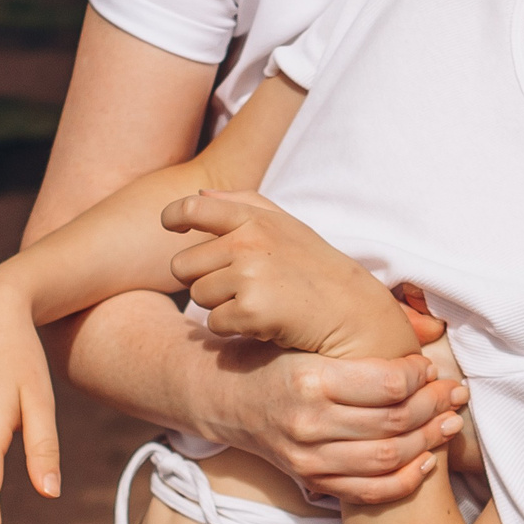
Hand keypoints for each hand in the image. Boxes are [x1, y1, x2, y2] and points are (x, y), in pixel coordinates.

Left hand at [163, 191, 418, 357]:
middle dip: (203, 280)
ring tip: (259, 303)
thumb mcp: (286, 227)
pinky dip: (234, 329)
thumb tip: (198, 195)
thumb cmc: (315, 269)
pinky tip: (264, 322)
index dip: (173, 216)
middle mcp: (249, 241)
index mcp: (255, 218)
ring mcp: (250, 275)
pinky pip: (214, 324)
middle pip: (182, 265)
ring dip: (221, 306)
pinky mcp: (251, 310)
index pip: (193, 208)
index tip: (170, 225)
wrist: (353, 312)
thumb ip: (241, 205)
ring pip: (197, 297)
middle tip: (240, 286)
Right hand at [213, 340, 472, 502]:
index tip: (430, 367)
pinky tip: (425, 462)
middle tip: (455, 393)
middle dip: (434, 406)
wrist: (226, 398)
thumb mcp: (306, 339)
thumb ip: (358, 342)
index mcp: (310, 378)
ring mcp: (308, 457)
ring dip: (428, 441)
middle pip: (394, 421)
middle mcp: (308, 422)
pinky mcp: (310, 480)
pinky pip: (368, 492)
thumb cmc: (274, 358)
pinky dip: (404, 481)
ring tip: (449, 424)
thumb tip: (427, 332)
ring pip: (387, 457)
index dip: (421, 375)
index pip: (388, 383)